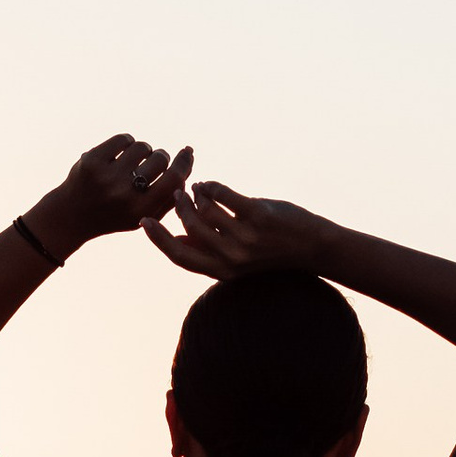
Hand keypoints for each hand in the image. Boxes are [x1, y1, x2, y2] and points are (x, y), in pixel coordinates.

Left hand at [27, 132, 193, 257]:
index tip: (187, 152)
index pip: (173, 179)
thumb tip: (188, 163)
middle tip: (150, 164)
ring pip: (142, 147)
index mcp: (140, 211)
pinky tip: (119, 155)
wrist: (73, 215)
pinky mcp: (92, 160)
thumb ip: (169, 197)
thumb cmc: (116, 214)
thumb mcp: (144, 215)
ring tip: (132, 162)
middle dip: (159, 157)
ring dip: (142, 151)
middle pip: (159, 159)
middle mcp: (124, 194)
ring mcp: (107, 176)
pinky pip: (123, 139)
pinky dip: (125, 143)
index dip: (184, 162)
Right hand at [144, 176, 334, 280]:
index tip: (144, 221)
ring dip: (195, 194)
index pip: (180, 256)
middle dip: (178, 208)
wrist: (312, 247)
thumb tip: (178, 237)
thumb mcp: (236, 258)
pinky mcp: (258, 216)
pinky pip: (223, 195)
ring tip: (194, 188)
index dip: (158, 240)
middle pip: (189, 229)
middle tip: (176, 194)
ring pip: (205, 209)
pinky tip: (209, 185)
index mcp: (222, 271)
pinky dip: (212, 187)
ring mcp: (245, 238)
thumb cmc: (271, 251)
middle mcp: (232, 258)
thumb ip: (209, 250)